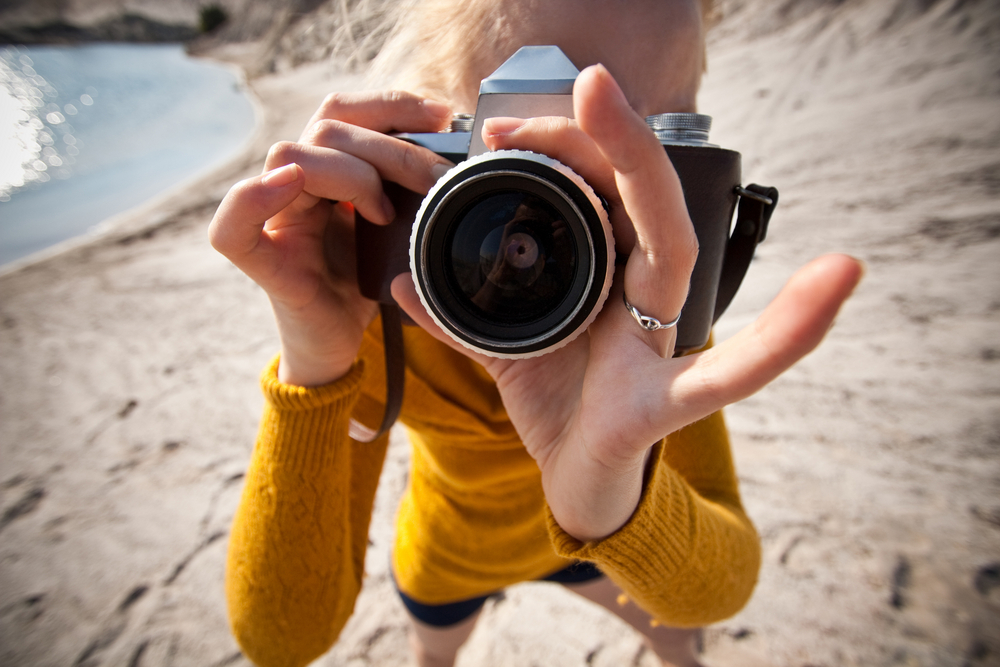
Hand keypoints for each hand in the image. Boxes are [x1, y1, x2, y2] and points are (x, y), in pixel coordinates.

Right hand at [208, 91, 453, 385]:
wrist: (340, 345)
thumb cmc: (367, 284)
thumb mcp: (399, 228)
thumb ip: (410, 191)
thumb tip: (457, 158)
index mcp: (325, 169)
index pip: (343, 111)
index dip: (390, 105)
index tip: (443, 117)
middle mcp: (293, 184)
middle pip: (327, 128)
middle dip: (393, 146)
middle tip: (438, 178)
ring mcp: (274, 221)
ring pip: (292, 157)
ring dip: (353, 173)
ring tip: (387, 212)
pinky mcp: (264, 264)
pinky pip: (232, 226)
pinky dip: (254, 198)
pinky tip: (288, 185)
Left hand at [391, 65, 863, 540]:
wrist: (576, 483)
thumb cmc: (557, 408)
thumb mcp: (501, 351)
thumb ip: (458, 314)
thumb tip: (398, 280)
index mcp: (607, 276)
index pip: (597, 193)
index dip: (564, 148)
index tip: (504, 127)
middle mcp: (644, 296)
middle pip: (639, 199)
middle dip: (605, 135)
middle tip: (576, 83)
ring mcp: (661, 342)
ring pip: (675, 248)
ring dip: (648, 174)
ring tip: (614, 102)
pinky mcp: (667, 403)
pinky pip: (733, 373)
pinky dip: (786, 333)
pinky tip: (839, 279)